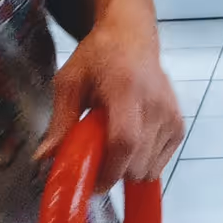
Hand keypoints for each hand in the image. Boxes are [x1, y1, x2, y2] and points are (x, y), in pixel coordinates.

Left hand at [37, 9, 183, 189]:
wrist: (132, 38)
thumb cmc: (98, 57)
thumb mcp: (69, 83)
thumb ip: (59, 122)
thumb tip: (44, 159)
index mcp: (126, 91)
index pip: (125, 141)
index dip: (108, 170)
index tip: (90, 184)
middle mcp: (156, 106)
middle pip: (137, 163)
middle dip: (113, 172)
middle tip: (95, 159)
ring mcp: (172, 118)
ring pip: (148, 170)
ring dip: (127, 168)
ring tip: (113, 145)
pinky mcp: (179, 127)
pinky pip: (160, 164)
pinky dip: (142, 163)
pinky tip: (131, 143)